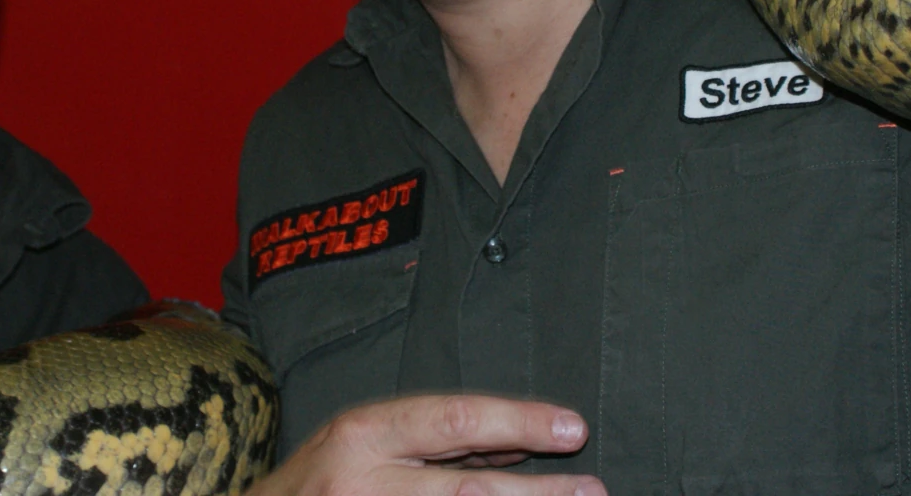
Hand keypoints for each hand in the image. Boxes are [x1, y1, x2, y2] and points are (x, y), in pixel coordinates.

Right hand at [248, 395, 604, 494]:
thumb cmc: (318, 481)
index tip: (573, 428)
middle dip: (537, 495)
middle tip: (592, 491)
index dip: (518, 423)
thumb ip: (435, 442)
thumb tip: (517, 446)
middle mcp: (364, 482)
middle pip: (466, 491)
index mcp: (363, 434)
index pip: (452, 421)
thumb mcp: (365, 442)